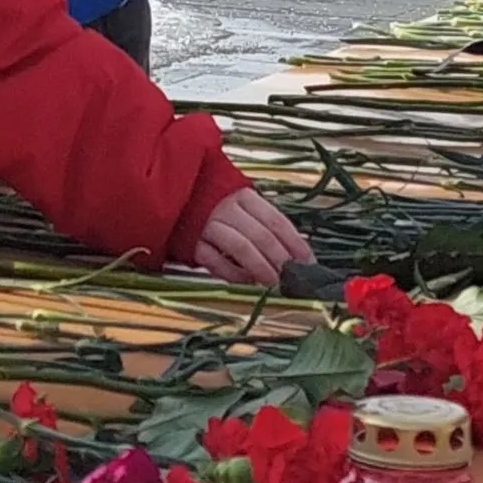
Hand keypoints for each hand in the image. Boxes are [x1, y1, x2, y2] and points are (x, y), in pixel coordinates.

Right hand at [191, 187, 312, 285]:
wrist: (173, 199)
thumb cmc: (214, 205)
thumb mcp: (241, 205)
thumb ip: (264, 223)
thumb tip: (298, 251)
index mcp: (244, 196)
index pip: (276, 220)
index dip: (295, 243)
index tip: (310, 263)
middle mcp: (226, 208)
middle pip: (261, 235)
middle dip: (280, 260)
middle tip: (294, 280)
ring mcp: (208, 225)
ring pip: (240, 247)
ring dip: (261, 268)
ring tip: (275, 286)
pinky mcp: (192, 243)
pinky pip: (216, 261)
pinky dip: (233, 274)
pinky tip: (247, 283)